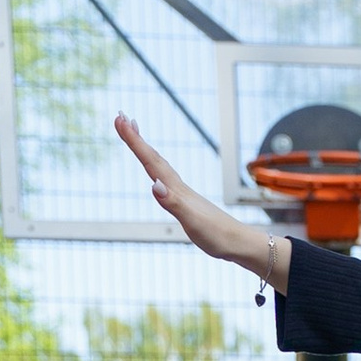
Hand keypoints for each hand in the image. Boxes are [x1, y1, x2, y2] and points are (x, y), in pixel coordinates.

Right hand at [114, 114, 289, 287]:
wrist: (240, 244)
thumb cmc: (218, 236)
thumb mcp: (192, 222)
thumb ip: (173, 203)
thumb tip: (154, 184)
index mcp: (176, 189)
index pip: (150, 160)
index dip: (134, 141)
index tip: (120, 119)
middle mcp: (179, 186)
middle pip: (154, 157)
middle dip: (135, 138)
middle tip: (120, 116)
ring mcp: (183, 193)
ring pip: (160, 164)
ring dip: (145, 148)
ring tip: (134, 132)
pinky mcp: (187, 202)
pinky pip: (166, 177)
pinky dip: (156, 167)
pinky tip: (156, 171)